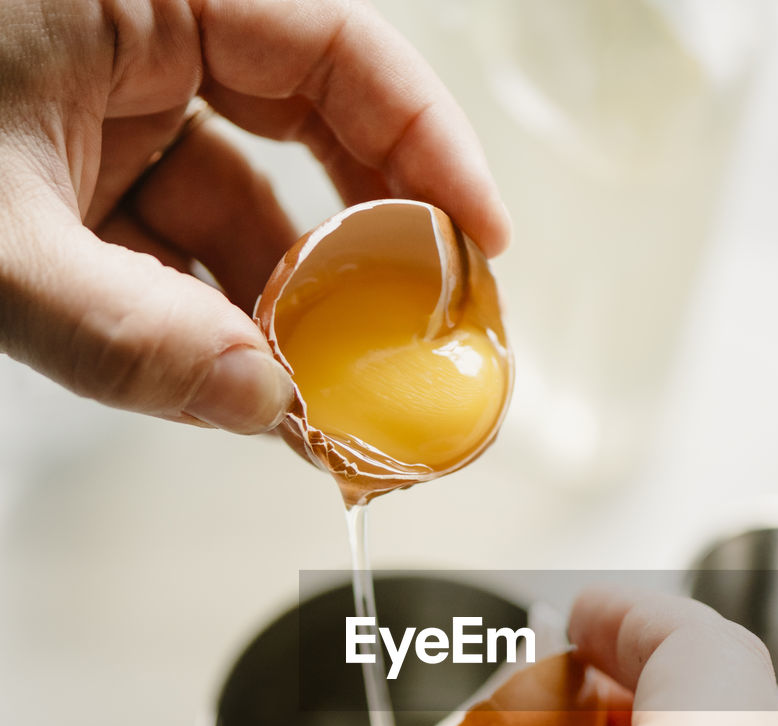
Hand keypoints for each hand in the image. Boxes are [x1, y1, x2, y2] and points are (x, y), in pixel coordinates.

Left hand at [0, 0, 508, 432]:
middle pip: (307, 131)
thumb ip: (128, 336)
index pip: (337, 49)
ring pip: (236, 208)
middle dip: (365, 254)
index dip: (431, 148)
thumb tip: (262, 410)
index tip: (482, 248)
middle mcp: (134, 30)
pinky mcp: (70, 165)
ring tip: (333, 405)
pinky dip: (208, 317)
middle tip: (417, 348)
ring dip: (284, 313)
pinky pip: (170, 243)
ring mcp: (101, 103)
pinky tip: (246, 386)